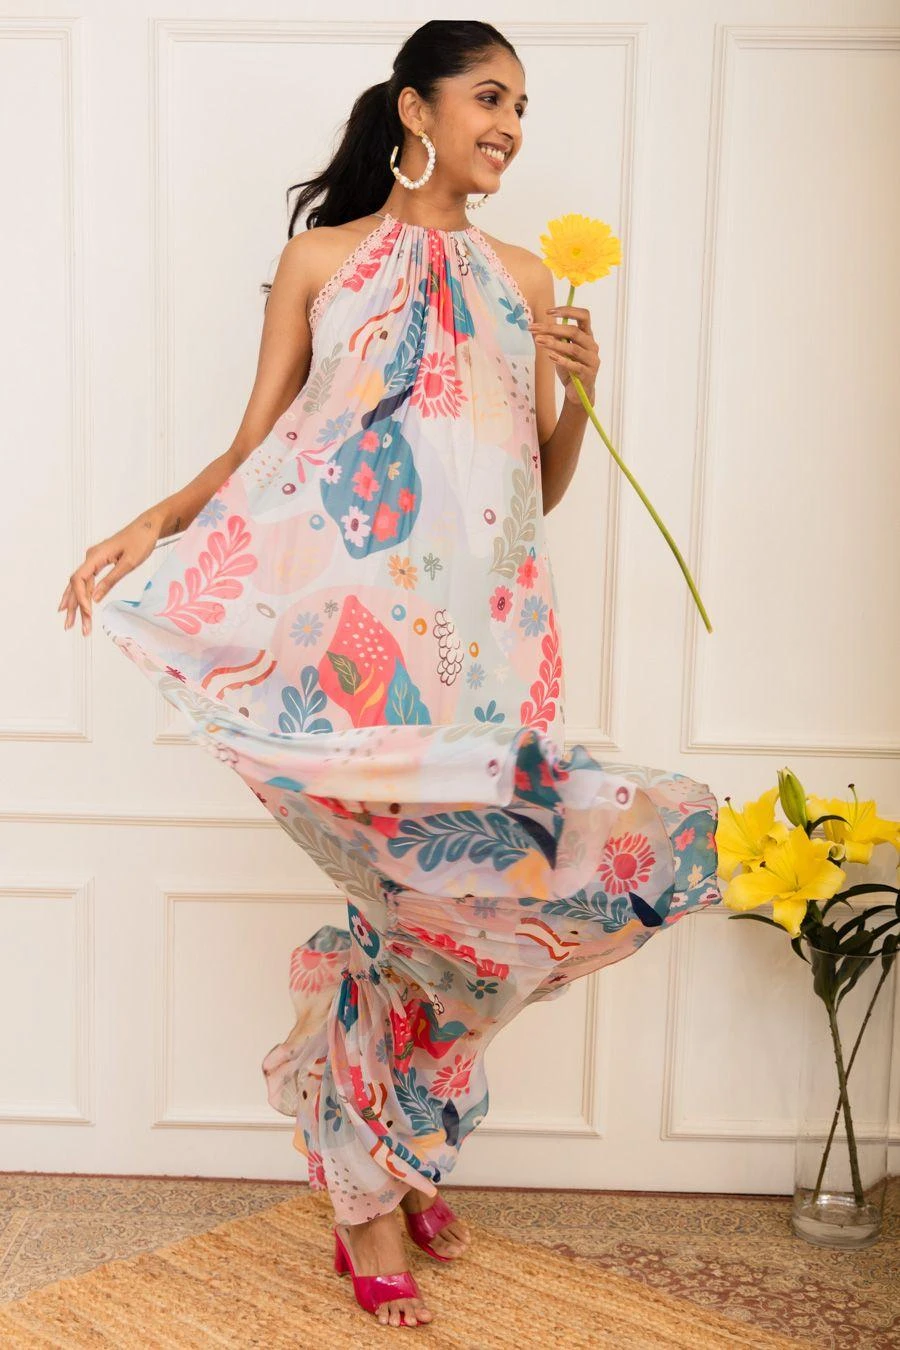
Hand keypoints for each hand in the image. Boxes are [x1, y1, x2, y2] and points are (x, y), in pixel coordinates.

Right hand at [58, 515, 161, 635]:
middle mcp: (90, 558)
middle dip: (73, 607)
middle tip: (69, 627)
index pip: (79, 580)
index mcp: (95, 556)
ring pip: (79, 584)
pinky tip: (76, 606)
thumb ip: (111, 580)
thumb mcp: (129, 563)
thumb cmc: (141, 541)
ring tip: (70, 623)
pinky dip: (81, 594)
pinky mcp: (99, 563)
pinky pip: (86, 581)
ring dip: (75, 603)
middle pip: (75, 585)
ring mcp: (94, 560)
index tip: (87, 614)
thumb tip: (95, 598)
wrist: (148, 526)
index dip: (79, 598)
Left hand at [527, 305, 599, 405]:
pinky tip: (549, 356)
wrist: (578, 393)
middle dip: (552, 329)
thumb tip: (538, 327)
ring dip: (554, 344)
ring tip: (538, 341)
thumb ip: (557, 339)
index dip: (568, 311)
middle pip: (574, 332)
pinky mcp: (588, 374)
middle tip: (534, 329)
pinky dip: (561, 360)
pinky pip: (574, 365)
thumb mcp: (562, 351)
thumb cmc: (570, 369)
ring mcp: (592, 360)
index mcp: (588, 336)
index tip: (548, 312)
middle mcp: (592, 346)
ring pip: (573, 349)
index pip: (583, 316)